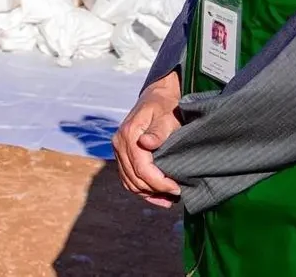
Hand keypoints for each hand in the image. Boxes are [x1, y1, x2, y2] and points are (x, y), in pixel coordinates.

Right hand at [113, 73, 182, 207]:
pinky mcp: (122, 155)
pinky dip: (141, 190)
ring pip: (130, 182)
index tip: (176, 188)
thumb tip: (146, 144)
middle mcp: (119, 143)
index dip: (159, 182)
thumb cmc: (165, 106)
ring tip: (169, 198)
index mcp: (129, 134)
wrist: (156, 97)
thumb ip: (158, 131)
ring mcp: (118, 150)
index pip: (141, 167)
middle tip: (177, 194)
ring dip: (148, 193)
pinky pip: (128, 179)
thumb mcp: (166, 116)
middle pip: (134, 178)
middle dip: (156, 190)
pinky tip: (157, 196)